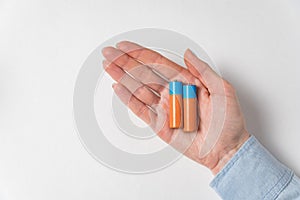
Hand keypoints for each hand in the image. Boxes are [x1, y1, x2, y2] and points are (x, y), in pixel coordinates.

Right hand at [102, 41, 249, 174]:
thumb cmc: (228, 122)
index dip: (141, 54)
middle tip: (109, 53)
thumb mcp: (223, 90)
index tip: (125, 46)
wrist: (226, 149)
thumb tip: (187, 53)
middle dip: (125, 62)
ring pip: (139, 89)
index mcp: (186, 82)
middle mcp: (172, 93)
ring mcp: (164, 108)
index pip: (158, 63)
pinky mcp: (160, 124)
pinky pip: (141, 110)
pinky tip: (118, 88)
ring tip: (108, 67)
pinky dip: (128, 99)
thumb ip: (204, 71)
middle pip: (144, 74)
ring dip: (123, 77)